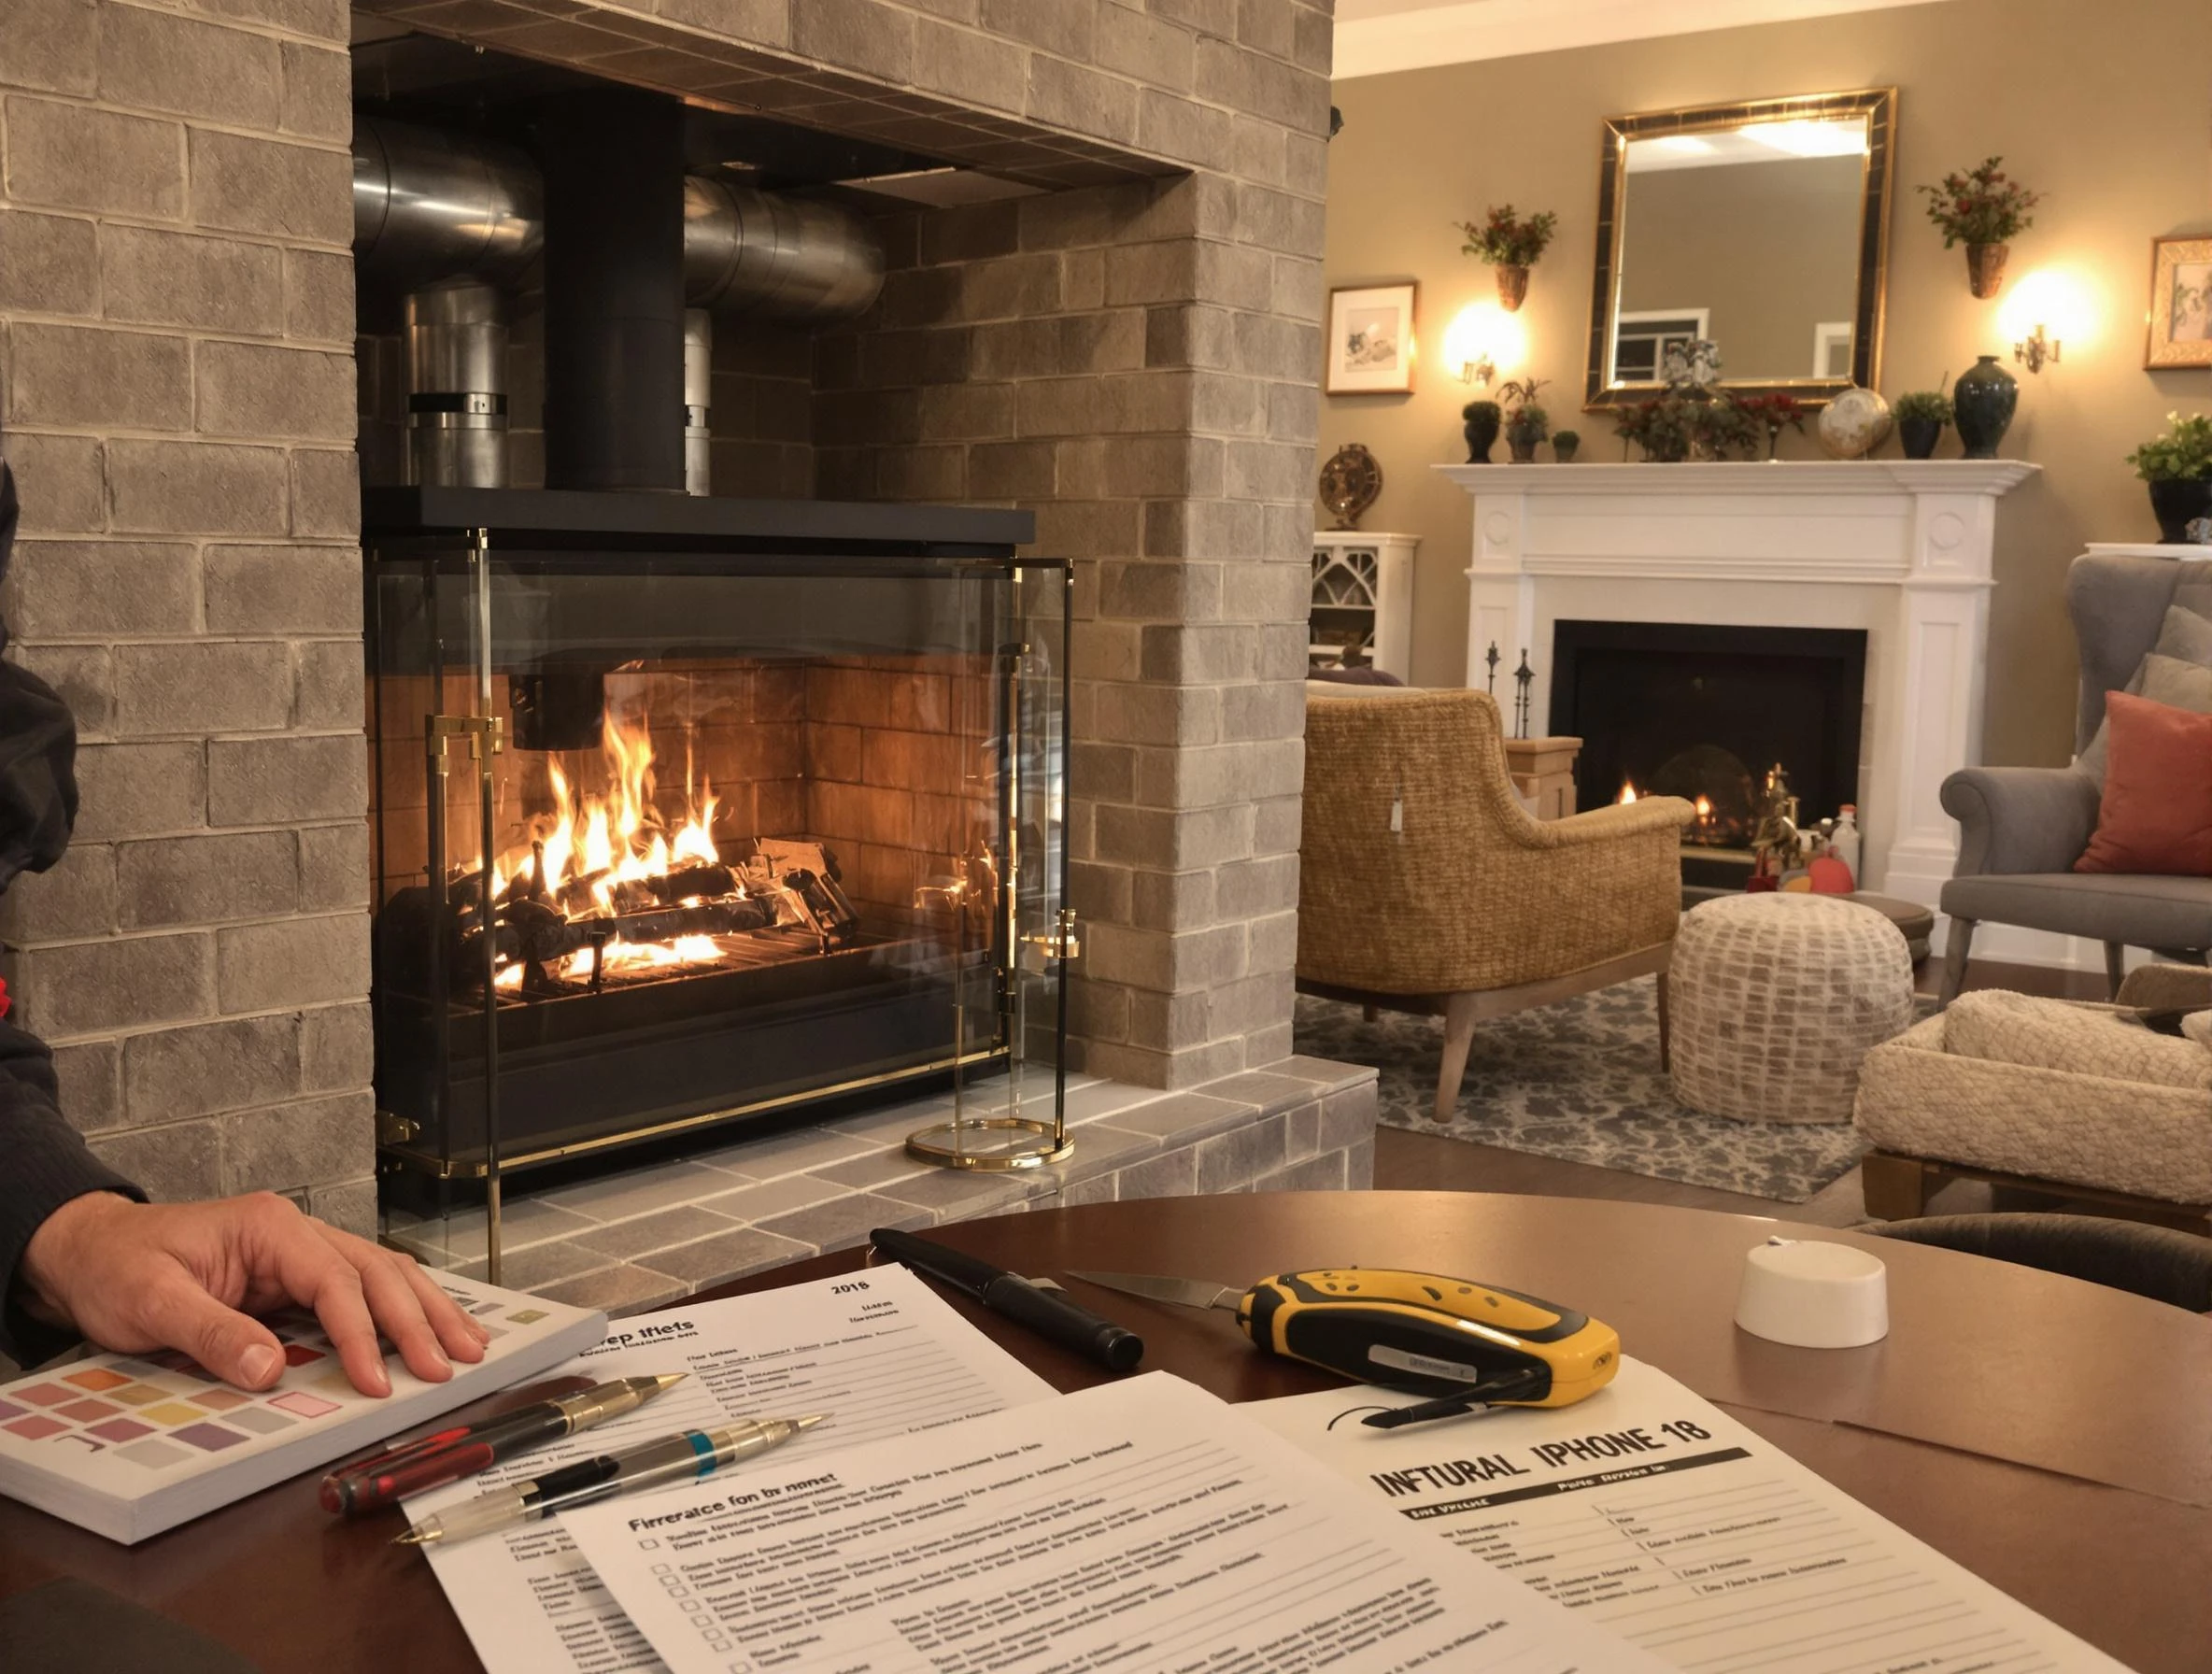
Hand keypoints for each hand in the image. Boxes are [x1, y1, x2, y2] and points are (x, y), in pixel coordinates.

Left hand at [18, 1191, 488, 1395]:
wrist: (92, 1250)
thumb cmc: (118, 1267)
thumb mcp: (151, 1300)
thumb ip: (211, 1331)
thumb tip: (268, 1368)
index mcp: (270, 1228)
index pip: (336, 1282)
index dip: (362, 1334)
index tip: (377, 1382)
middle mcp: (297, 1233)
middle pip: (378, 1272)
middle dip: (419, 1321)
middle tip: (450, 1366)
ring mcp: (302, 1251)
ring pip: (384, 1274)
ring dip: (427, 1310)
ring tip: (468, 1346)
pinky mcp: (298, 1275)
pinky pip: (363, 1288)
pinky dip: (403, 1308)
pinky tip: (431, 1326)